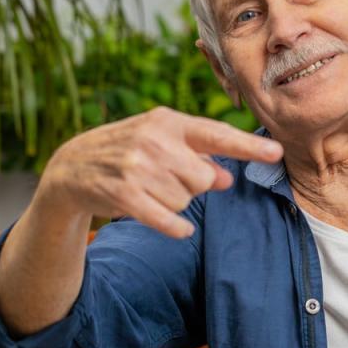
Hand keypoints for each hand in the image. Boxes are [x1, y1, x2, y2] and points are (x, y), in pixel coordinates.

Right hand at [38, 107, 281, 237]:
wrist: (71, 168)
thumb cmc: (129, 152)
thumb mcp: (163, 144)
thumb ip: (199, 158)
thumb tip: (227, 178)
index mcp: (168, 121)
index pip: (217, 135)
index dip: (247, 147)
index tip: (276, 152)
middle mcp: (154, 140)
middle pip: (204, 179)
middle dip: (192, 186)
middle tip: (164, 179)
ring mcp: (137, 167)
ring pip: (185, 200)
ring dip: (173, 203)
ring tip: (148, 189)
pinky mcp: (124, 194)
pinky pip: (169, 220)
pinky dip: (175, 226)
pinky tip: (174, 224)